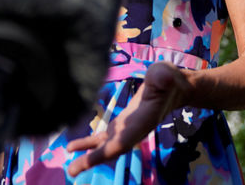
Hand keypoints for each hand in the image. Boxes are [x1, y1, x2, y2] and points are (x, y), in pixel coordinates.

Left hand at [66, 61, 190, 176]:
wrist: (174, 88)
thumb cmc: (168, 79)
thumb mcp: (165, 73)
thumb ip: (162, 77)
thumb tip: (163, 76)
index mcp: (142, 121)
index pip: (122, 140)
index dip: (106, 151)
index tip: (87, 161)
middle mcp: (133, 130)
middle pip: (112, 149)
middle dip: (92, 160)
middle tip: (71, 171)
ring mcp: (126, 129)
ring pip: (107, 146)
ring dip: (89, 156)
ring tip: (71, 167)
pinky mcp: (121, 124)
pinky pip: (104, 138)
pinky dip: (89, 143)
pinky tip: (73, 147)